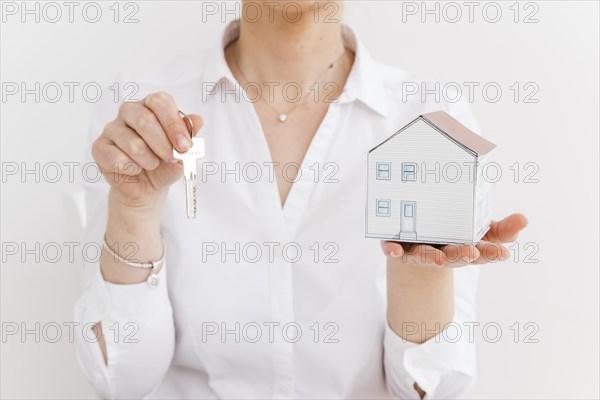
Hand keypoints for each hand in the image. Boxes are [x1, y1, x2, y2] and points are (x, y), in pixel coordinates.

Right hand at [92, 92, 202, 208]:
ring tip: (152, 164)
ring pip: (134, 144)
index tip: (184, 145)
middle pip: (145, 120)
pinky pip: (118, 159)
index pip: (160, 102)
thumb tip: (197, 120)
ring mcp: (112, 128)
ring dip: (150, 161)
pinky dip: (133, 169)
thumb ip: (190, 134)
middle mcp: (130, 112)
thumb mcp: (183, 151)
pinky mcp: (100, 147)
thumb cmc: (165, 163)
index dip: (173, 123)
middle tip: (172, 158)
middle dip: (164, 145)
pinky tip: (135, 169)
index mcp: (151, 106)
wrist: (149, 186)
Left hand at [381, 213, 528, 267]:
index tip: (503, 253)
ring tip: (439, 260)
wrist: (418, 231)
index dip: (491, 253)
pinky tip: (394, 253)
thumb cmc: (454, 230)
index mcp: (464, 248)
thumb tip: (524, 220)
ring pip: (424, 256)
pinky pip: (392, 248)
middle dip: (461, 256)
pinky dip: (393, 252)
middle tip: (470, 252)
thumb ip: (502, 228)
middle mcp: (441, 252)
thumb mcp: (481, 229)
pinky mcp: (397, 245)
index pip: (481, 253)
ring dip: (431, 259)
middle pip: (452, 257)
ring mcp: (418, 249)